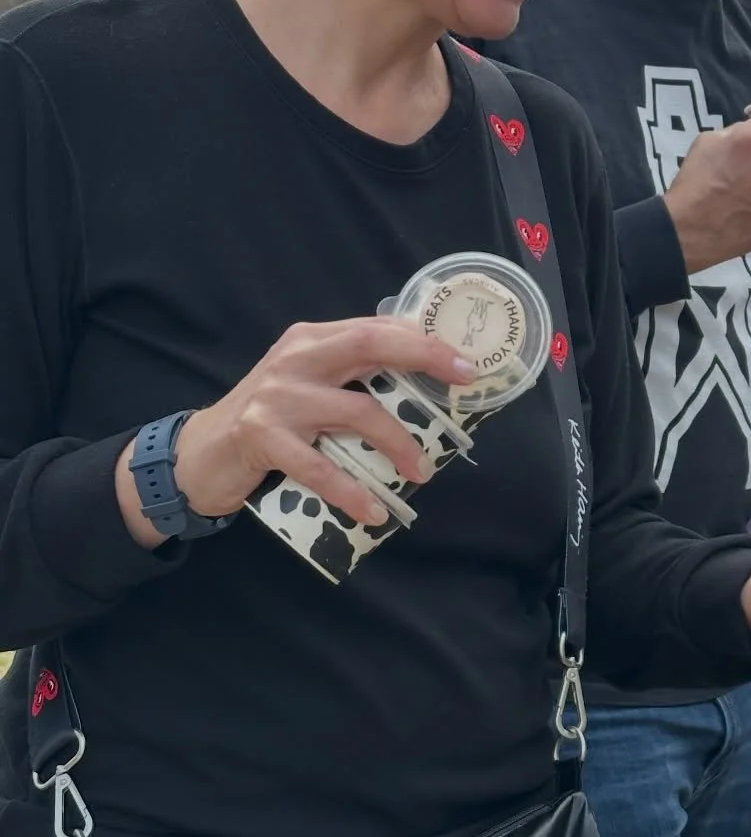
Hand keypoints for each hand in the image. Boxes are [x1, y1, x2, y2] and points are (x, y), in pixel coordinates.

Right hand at [115, 319, 479, 546]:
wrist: (199, 455)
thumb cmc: (268, 421)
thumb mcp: (307, 386)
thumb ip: (350, 378)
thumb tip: (422, 388)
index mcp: (311, 339)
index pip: (376, 327)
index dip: (424, 340)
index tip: (465, 361)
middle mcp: (296, 358)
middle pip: (369, 345)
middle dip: (424, 358)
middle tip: (463, 382)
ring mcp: (277, 396)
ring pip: (357, 411)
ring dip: (398, 444)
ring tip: (421, 472)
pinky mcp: (261, 437)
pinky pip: (320, 467)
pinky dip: (352, 492)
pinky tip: (373, 510)